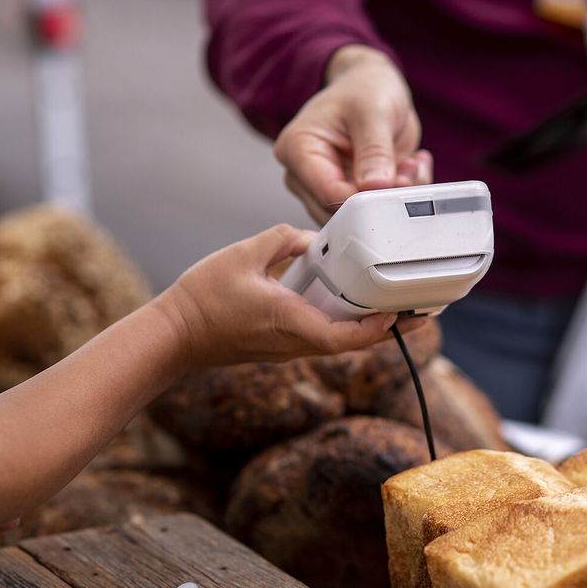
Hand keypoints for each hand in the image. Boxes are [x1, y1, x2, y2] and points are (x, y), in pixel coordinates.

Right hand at [158, 224, 417, 365]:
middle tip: (414, 310)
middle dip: (384, 328)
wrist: (172, 336)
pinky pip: (317, 337)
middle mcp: (293, 343)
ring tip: (388, 304)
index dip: (378, 327)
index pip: (346, 336)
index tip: (402, 312)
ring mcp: (285, 349)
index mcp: (290, 322)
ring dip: (363, 327)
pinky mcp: (276, 346)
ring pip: (335, 342)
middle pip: (350, 343)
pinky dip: (339, 323)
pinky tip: (344, 301)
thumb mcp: (245, 253)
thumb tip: (311, 238)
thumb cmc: (203, 298)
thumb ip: (284, 239)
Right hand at [274, 44, 432, 222]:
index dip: (361, 197)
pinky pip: (377, 209)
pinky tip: (410, 166)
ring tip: (410, 164)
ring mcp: (329, 187)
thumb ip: (374, 151)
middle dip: (380, 197)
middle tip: (408, 171)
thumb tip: (375, 186)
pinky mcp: (351, 194)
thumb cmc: (363, 90)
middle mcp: (306, 175)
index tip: (391, 185)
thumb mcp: (372, 112)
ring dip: (395, 195)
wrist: (372, 86)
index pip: (325, 192)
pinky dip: (402, 193)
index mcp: (298, 150)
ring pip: (361, 216)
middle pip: (339, 212)